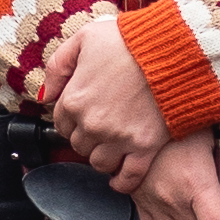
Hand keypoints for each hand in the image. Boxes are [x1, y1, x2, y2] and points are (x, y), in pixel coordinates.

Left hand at [32, 14, 171, 178]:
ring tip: (111, 147)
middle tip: (101, 127)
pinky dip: (122, 182)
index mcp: (75, 98)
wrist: (174, 49)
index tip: (83, 114)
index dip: (71, 118)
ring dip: (102, 157)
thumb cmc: (131, 40)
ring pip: (99, 163)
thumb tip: (45, 94)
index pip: (60, 122)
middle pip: (78, 145)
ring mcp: (118, 138)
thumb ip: (58, 65)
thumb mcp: (85, 37)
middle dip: (86, 137)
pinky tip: (120, 178)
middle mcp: (92, 124)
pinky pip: (128, 177)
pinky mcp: (144, 147)